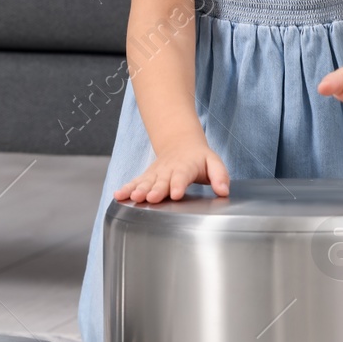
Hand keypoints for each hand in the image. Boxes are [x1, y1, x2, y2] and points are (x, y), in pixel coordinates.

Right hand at [114, 139, 230, 202]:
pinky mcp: (147, 176)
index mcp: (186, 167)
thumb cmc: (199, 158)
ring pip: (146, 181)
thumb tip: (224, 191)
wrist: (180, 143)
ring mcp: (156, 173)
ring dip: (139, 189)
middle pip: (161, 181)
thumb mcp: (214, 163)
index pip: (182, 177)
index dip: (178, 185)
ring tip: (133, 197)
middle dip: (156, 190)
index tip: (176, 194)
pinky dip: (126, 188)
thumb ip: (220, 176)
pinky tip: (118, 195)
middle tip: (151, 198)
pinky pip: (136, 181)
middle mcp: (168, 170)